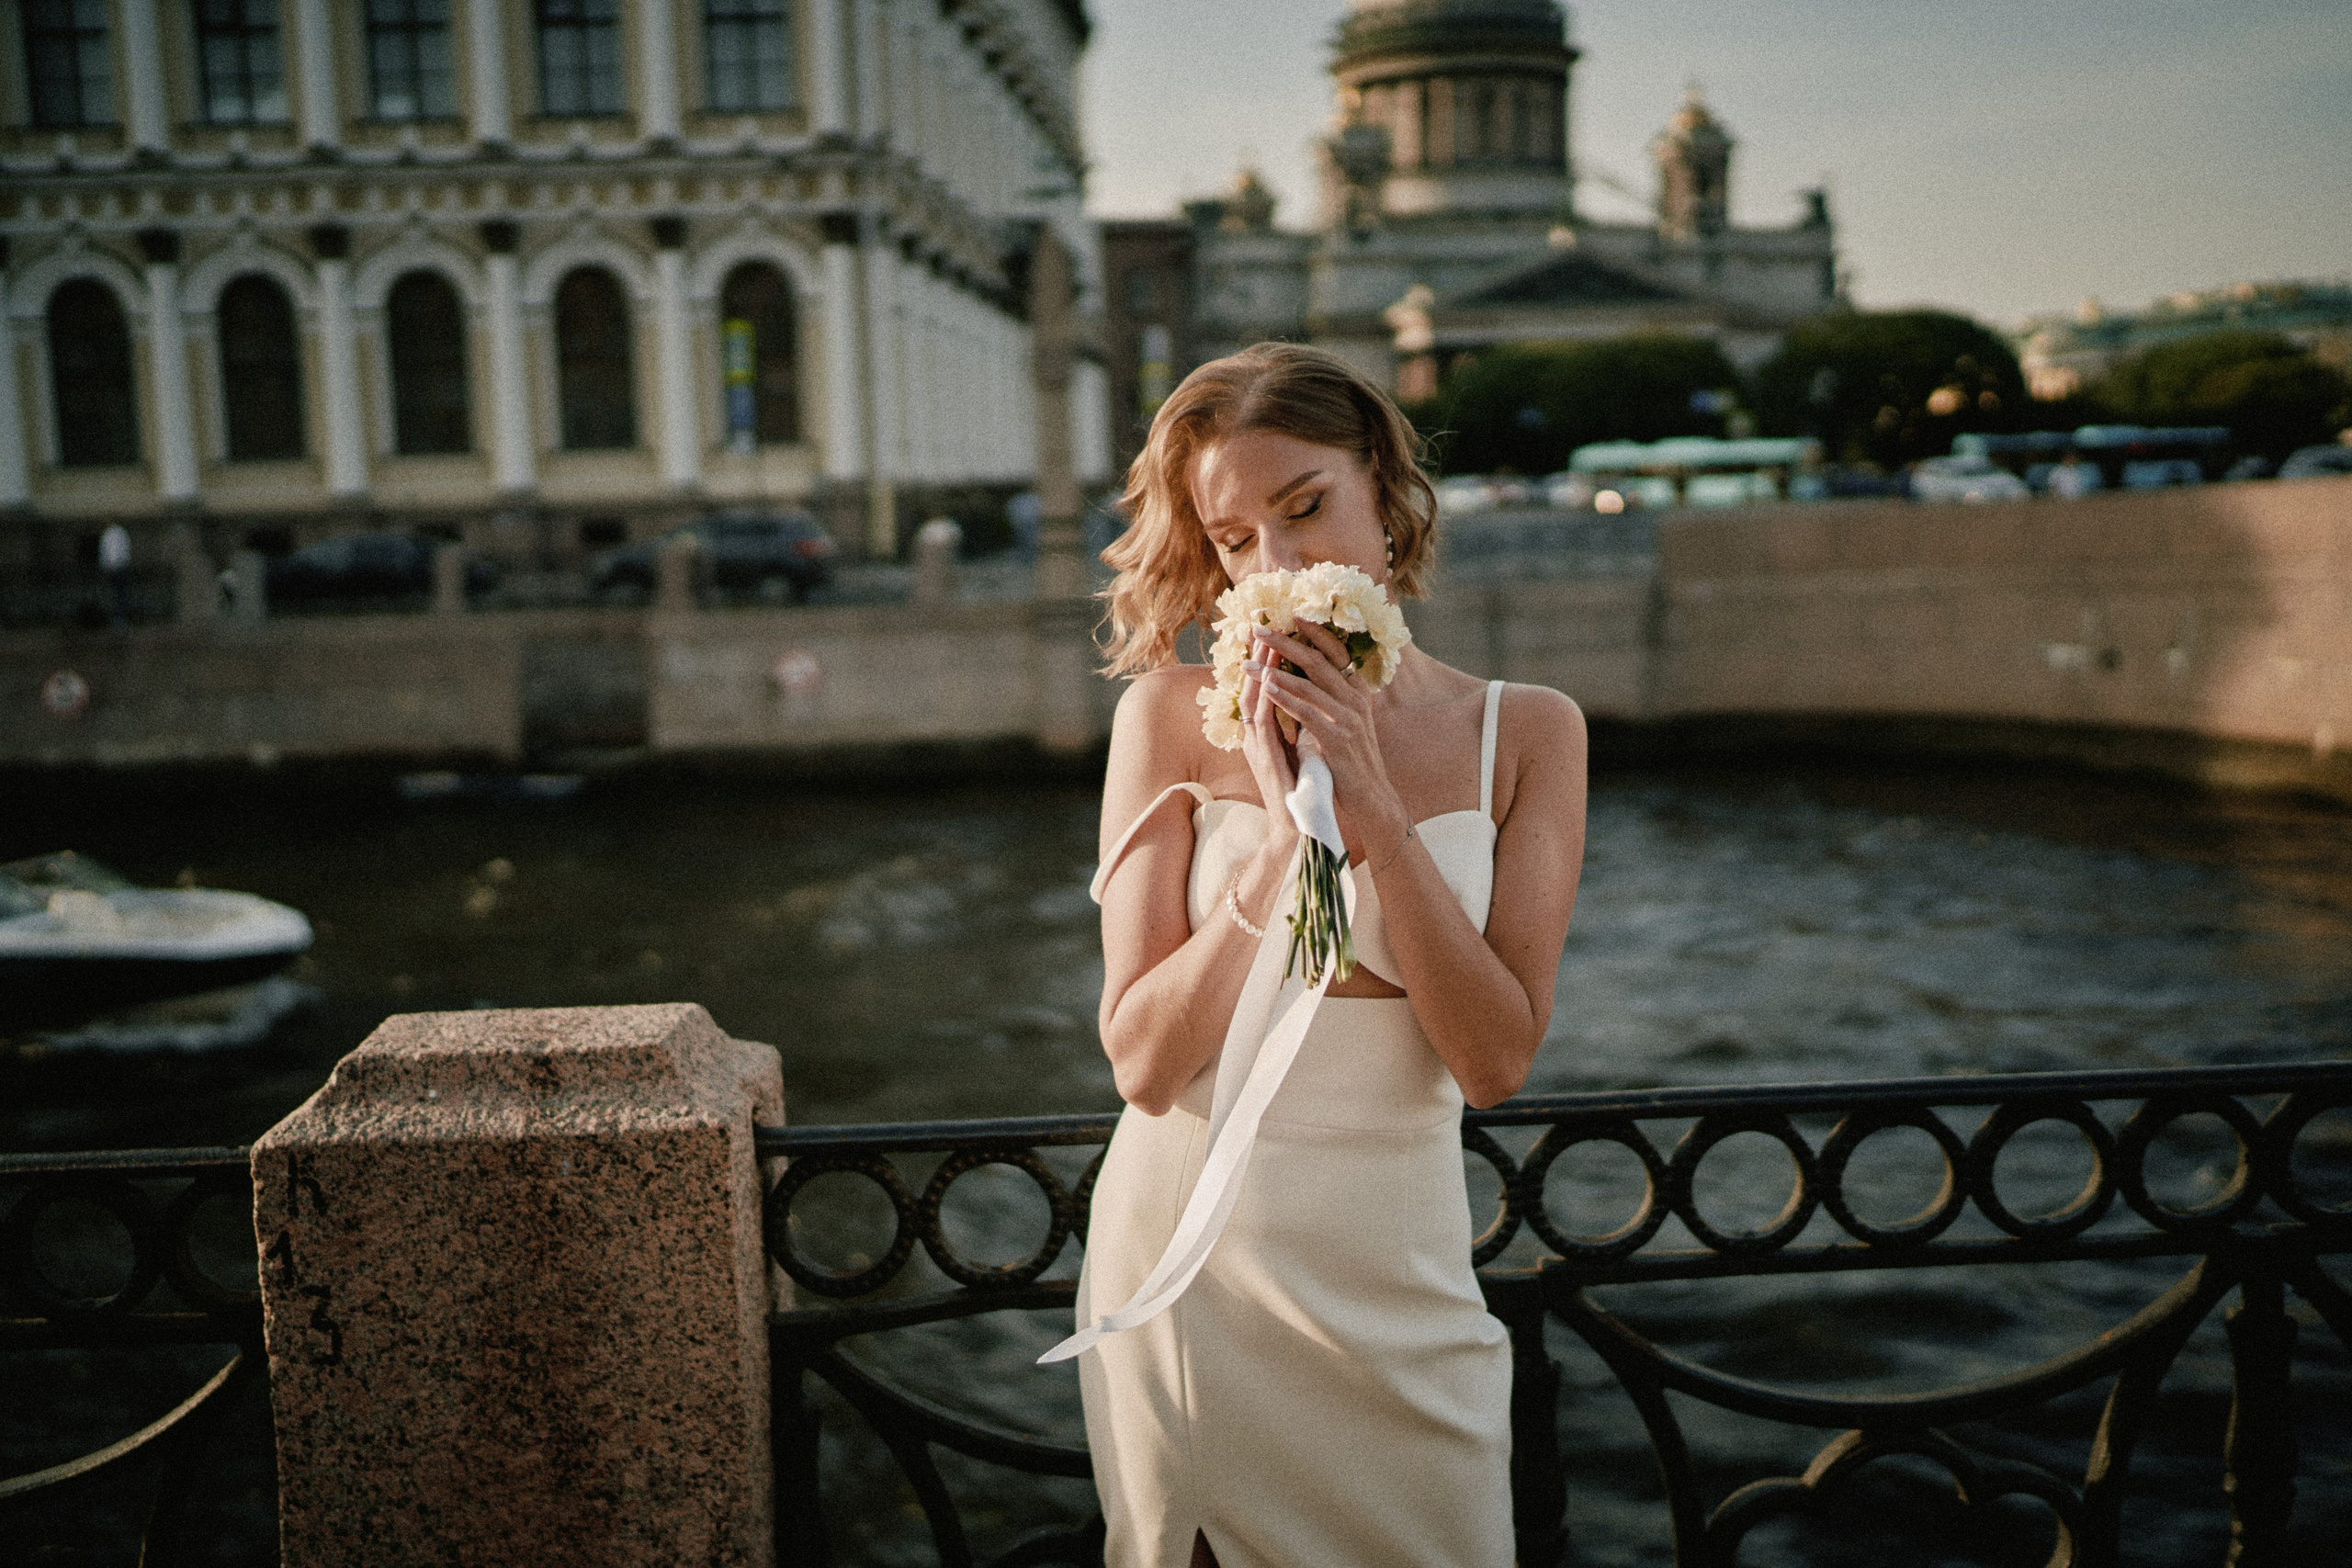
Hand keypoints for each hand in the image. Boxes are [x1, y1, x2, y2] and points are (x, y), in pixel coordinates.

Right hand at [1237, 636, 1301, 860]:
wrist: (1299, 827)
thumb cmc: (1302, 791)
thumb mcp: (1301, 751)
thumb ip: (1299, 728)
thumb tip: (1309, 705)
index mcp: (1265, 734)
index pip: (1263, 689)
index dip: (1267, 661)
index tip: (1276, 635)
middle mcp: (1256, 736)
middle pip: (1253, 687)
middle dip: (1258, 656)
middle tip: (1264, 625)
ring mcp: (1257, 746)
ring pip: (1253, 698)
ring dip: (1258, 670)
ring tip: (1265, 642)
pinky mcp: (1265, 758)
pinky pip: (1262, 721)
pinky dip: (1265, 699)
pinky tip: (1270, 679)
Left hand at [1246, 621, 1407, 864]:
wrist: (1370, 797)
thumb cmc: (1350, 760)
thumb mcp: (1345, 722)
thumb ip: (1330, 698)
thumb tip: (1303, 674)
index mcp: (1358, 692)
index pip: (1335, 652)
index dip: (1313, 631)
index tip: (1289, 614)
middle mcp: (1356, 699)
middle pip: (1318, 661)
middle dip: (1285, 642)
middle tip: (1258, 628)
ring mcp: (1349, 718)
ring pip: (1309, 684)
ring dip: (1275, 670)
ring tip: (1248, 661)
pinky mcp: (1339, 738)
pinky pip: (1307, 712)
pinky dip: (1285, 698)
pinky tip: (1265, 688)